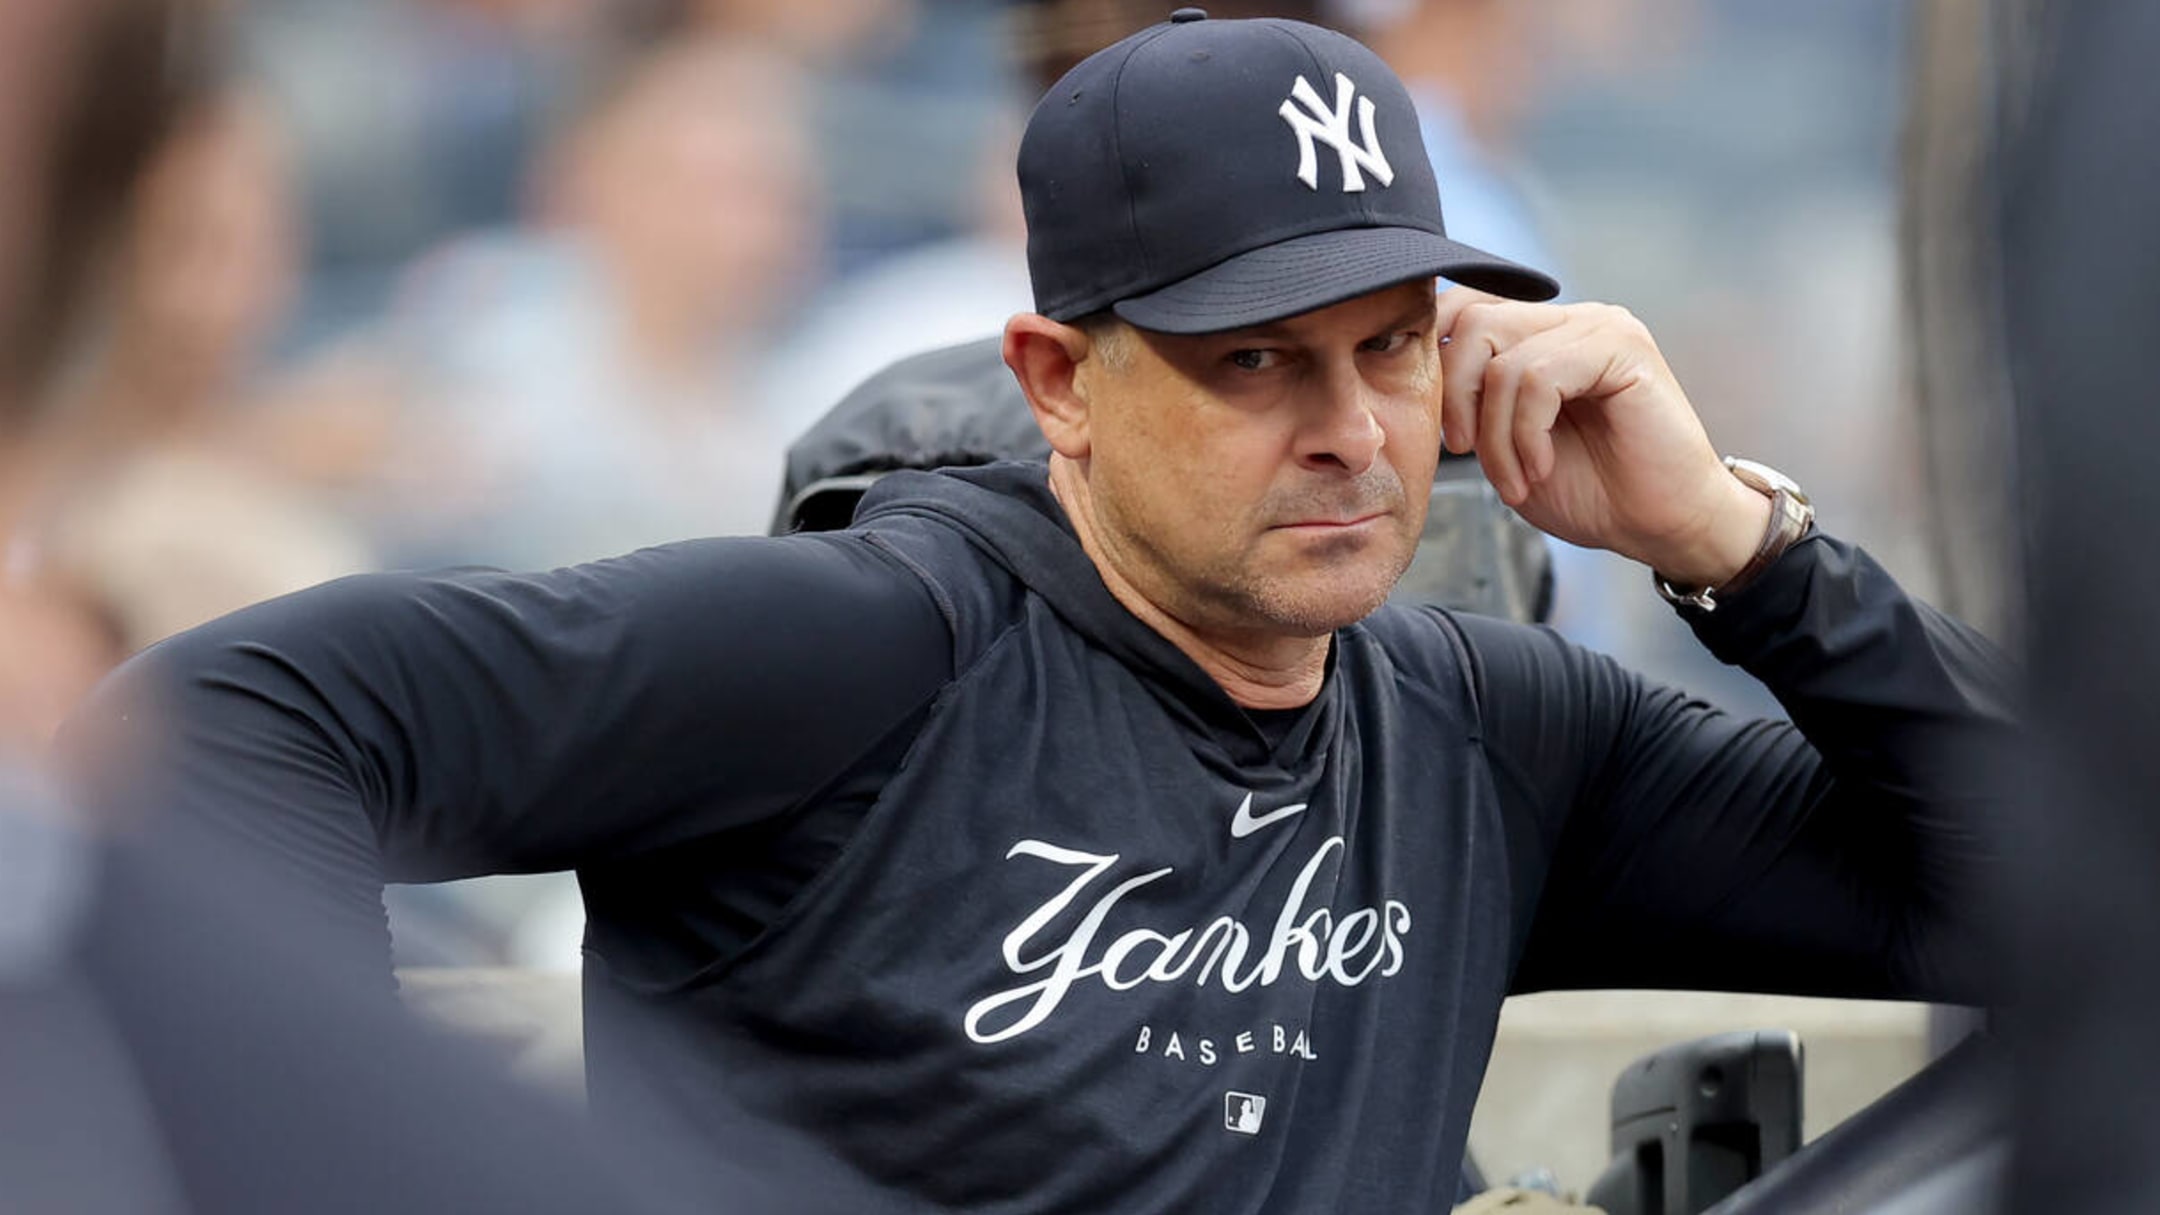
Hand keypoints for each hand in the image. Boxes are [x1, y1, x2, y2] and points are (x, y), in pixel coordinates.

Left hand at [1434, 287, 1770, 586]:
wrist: (1660, 526)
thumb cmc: (1590, 491)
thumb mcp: (1504, 446)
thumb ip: (1469, 403)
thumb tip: (1417, 370)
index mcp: (1539, 333)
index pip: (1461, 307)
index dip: (1434, 362)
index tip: (1448, 431)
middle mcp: (1569, 319)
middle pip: (1471, 321)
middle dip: (1455, 398)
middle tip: (1466, 453)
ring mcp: (1599, 326)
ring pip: (1501, 359)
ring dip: (1495, 434)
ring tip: (1518, 478)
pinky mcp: (1623, 346)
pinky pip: (1538, 377)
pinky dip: (1526, 433)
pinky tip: (1540, 467)